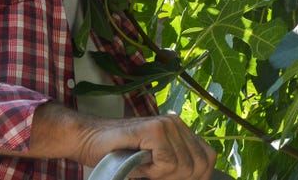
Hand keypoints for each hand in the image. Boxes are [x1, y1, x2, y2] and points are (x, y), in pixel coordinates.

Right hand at [76, 112, 216, 179]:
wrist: (89, 141)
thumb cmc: (119, 156)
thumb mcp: (155, 164)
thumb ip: (177, 166)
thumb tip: (200, 178)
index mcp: (181, 130)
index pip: (208, 160)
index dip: (196, 177)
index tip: (169, 178)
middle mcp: (176, 123)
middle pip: (200, 165)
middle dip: (177, 178)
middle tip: (152, 174)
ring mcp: (166, 123)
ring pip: (184, 166)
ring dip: (162, 175)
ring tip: (143, 167)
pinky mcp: (154, 128)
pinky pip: (167, 162)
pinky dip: (153, 171)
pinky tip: (138, 163)